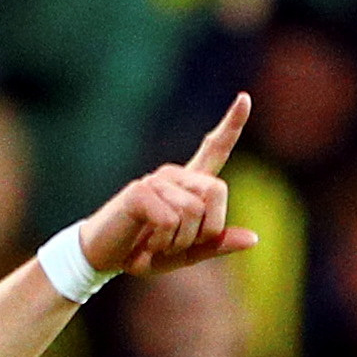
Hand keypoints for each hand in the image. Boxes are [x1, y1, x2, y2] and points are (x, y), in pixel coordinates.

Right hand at [77, 94, 258, 276]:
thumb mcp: (186, 254)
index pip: (214, 150)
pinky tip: (144, 244)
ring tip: (155, 245)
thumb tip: (253, 239)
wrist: (103, 258)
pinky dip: (162, 242)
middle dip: (207, 229)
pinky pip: (170, 219)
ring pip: (193, 211)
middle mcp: (174, 176)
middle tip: (178, 245)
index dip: (231, 125)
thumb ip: (216, 245)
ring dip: (178, 241)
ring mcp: (156, 180)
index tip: (245, 98)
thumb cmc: (143, 252)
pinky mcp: (139, 191)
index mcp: (188, 187)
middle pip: (217, 191)